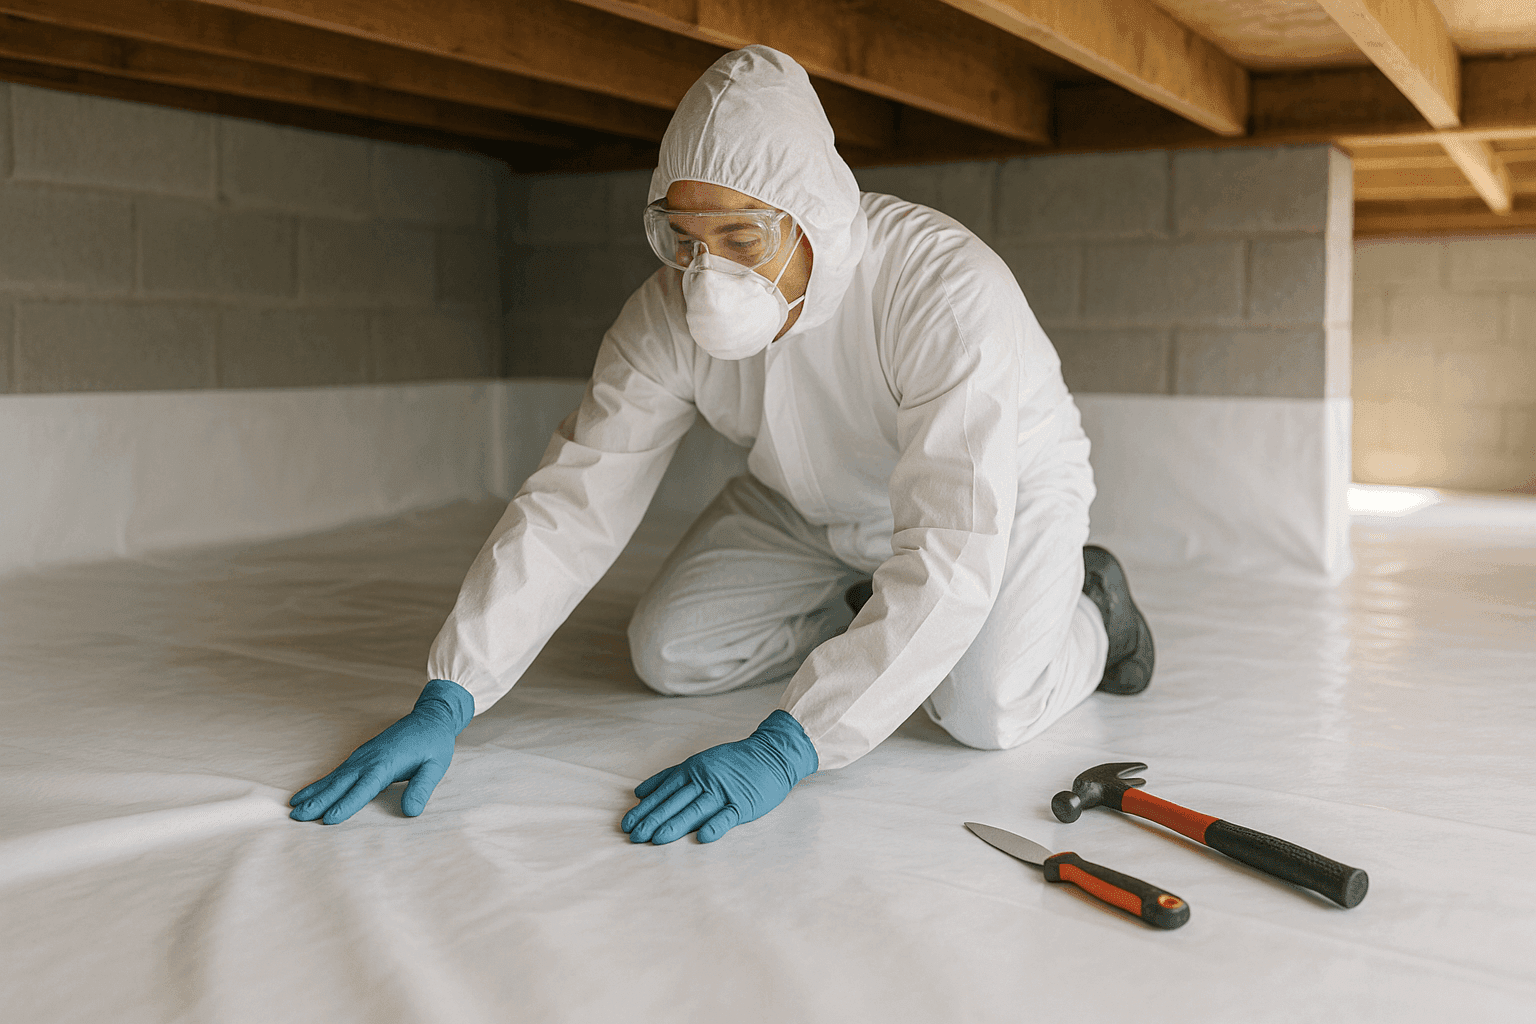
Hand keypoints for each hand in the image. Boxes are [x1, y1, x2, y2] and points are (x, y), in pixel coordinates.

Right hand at [290, 679, 473, 823]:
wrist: (429, 718)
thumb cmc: (434, 743)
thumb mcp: (436, 765)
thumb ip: (423, 787)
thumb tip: (411, 812)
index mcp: (387, 762)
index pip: (365, 787)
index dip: (348, 803)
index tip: (329, 819)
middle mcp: (369, 759)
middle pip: (341, 783)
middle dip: (319, 801)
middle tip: (297, 817)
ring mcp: (362, 757)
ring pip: (334, 778)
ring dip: (314, 793)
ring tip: (293, 808)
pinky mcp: (360, 757)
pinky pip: (337, 773)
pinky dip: (320, 784)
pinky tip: (307, 794)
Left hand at [621, 710, 817, 844]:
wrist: (771, 754)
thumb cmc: (731, 762)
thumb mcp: (697, 762)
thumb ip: (668, 777)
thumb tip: (639, 792)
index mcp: (692, 770)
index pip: (663, 792)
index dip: (645, 809)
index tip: (627, 824)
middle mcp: (705, 780)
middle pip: (675, 802)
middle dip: (653, 820)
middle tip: (634, 836)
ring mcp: (724, 792)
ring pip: (696, 810)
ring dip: (675, 825)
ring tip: (656, 839)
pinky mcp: (744, 803)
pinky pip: (728, 815)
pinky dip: (716, 825)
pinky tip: (703, 837)